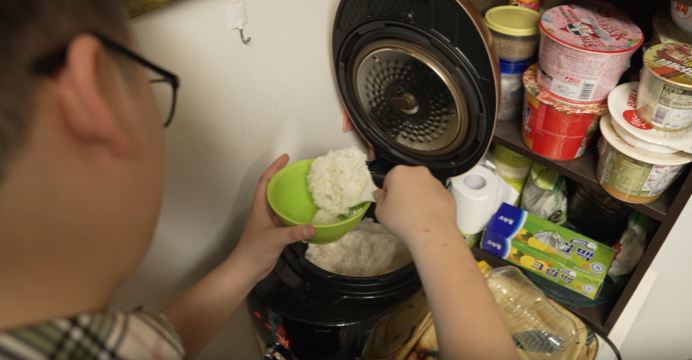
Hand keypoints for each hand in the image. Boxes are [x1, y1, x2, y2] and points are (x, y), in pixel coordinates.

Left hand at [229, 155, 314, 282]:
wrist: (246, 270)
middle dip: (284, 178)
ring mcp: (269, 223)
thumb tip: (313, 227)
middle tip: (300, 172)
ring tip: (306, 189)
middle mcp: (264, 212)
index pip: (265, 182)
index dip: (274, 168)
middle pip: (273, 190)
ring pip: (281, 204)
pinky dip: (296, 213)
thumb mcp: (274, 239)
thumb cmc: (254, 250)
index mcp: (259, 207)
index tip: (286, 157)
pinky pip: (286, 218)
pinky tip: (308, 214)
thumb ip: (294, 233)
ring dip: (291, 196)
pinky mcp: (275, 233)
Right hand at [374, 166, 456, 243]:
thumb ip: (379, 199)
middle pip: (407, 180)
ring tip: (417, 215)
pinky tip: (429, 216)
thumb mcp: (380, 212)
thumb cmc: (402, 219)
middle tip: (403, 209)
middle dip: (404, 191)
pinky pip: (435, 195)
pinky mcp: (447, 192)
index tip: (390, 205)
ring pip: (422, 186)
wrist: (432, 232)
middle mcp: (418, 172)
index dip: (388, 193)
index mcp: (399, 172)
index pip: (389, 179)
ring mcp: (435, 181)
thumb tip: (381, 193)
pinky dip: (431, 202)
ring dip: (418, 196)